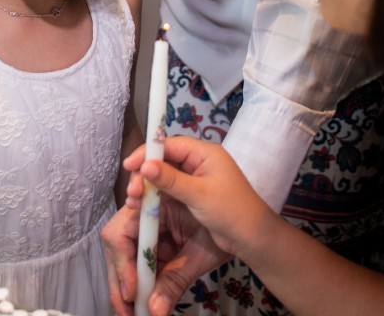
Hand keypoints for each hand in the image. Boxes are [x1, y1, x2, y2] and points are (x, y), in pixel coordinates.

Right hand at [104, 142, 235, 315]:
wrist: (254, 239)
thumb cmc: (233, 210)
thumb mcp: (200, 195)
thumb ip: (172, 180)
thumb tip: (145, 166)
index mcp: (203, 154)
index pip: (168, 145)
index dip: (146, 153)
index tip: (128, 166)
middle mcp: (196, 163)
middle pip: (161, 162)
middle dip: (144, 176)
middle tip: (132, 194)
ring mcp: (192, 181)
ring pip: (161, 180)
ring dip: (146, 190)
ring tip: (134, 202)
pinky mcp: (189, 199)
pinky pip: (166, 195)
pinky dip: (154, 201)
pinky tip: (142, 210)